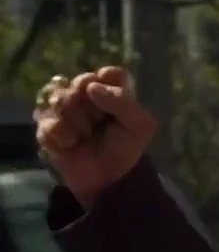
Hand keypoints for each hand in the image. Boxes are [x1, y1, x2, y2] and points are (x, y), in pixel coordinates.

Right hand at [33, 67, 156, 207]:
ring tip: (85, 137)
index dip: (110, 87)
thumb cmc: (124, 148)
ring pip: (61, 99)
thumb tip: (91, 87)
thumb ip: (123, 101)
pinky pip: (48, 121)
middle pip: (82, 82)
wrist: (106, 178)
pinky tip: (70, 144)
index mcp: (111, 90)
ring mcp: (62, 107)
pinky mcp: (45, 124)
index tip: (113, 104)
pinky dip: (62, 137)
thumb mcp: (139, 126)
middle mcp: (85, 93)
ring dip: (77, 123)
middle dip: (92, 109)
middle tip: (99, 125)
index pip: (109, 73)